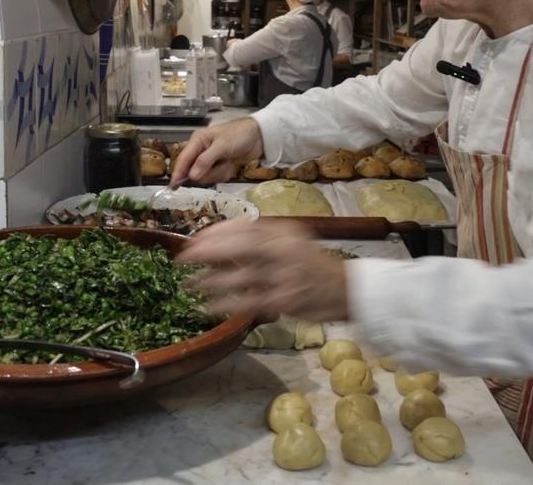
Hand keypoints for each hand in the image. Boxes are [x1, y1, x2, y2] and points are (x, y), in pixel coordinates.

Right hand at [170, 117, 264, 185]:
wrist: (260, 136)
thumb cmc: (240, 135)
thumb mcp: (222, 147)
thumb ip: (205, 161)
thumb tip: (192, 176)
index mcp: (198, 141)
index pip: (183, 159)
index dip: (178, 173)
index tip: (173, 186)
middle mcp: (201, 150)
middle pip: (194, 171)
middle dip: (208, 173)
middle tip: (220, 165)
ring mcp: (210, 159)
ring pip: (206, 176)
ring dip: (218, 173)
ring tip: (228, 163)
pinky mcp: (219, 165)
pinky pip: (216, 176)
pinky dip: (224, 173)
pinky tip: (230, 165)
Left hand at [177, 219, 349, 321]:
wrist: (348, 290)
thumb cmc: (313, 266)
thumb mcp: (292, 241)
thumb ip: (262, 238)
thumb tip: (220, 240)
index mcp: (283, 232)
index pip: (243, 226)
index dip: (215, 232)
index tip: (196, 238)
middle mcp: (284, 249)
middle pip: (238, 246)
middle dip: (207, 251)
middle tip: (184, 257)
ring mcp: (285, 275)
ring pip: (239, 276)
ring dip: (210, 281)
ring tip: (190, 285)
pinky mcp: (284, 300)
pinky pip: (247, 302)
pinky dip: (224, 304)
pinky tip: (207, 306)